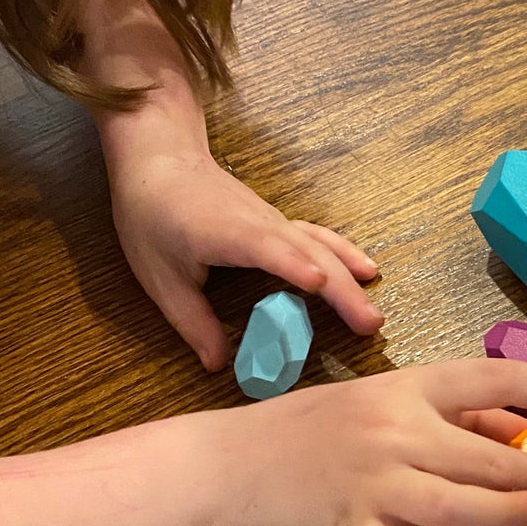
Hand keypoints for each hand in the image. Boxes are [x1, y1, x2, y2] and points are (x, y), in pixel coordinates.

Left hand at [108, 147, 383, 367]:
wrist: (161, 160)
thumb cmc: (153, 216)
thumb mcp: (160, 276)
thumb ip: (192, 321)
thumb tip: (219, 365)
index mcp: (226, 232)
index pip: (264, 247)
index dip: (291, 264)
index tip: (317, 283)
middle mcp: (260, 224)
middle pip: (308, 252)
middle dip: (340, 289)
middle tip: (369, 325)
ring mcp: (275, 221)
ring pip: (320, 247)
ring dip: (349, 279)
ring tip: (373, 314)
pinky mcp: (279, 223)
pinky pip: (318, 237)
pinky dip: (344, 254)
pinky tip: (367, 272)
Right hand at [218, 359, 526, 525]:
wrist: (238, 463)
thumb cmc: (323, 428)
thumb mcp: (391, 401)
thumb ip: (457, 412)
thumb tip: (526, 427)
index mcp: (410, 389)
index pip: (491, 379)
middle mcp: (395, 432)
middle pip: (484, 453)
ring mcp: (372, 483)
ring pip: (454, 502)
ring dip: (509, 509)